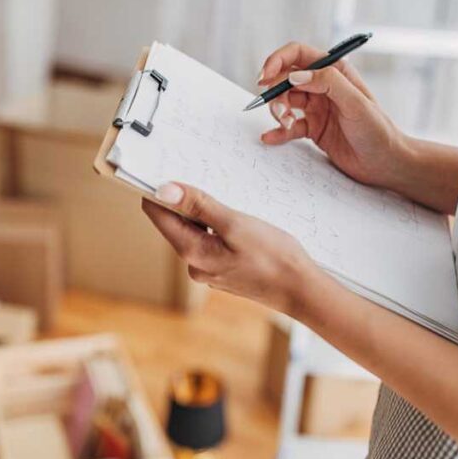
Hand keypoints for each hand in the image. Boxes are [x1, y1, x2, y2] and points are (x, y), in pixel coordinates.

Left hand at [141, 182, 316, 313]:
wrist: (300, 289)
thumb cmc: (273, 257)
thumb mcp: (235, 224)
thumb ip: (199, 207)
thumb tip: (163, 191)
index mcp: (192, 252)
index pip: (158, 216)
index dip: (157, 192)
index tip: (163, 169)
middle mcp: (195, 265)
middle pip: (176, 224)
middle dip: (184, 200)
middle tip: (199, 175)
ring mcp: (209, 270)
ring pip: (195, 232)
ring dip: (203, 213)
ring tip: (222, 197)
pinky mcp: (223, 270)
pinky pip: (211, 241)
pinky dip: (217, 227)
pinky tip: (235, 219)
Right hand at [258, 42, 410, 188]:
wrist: (385, 163)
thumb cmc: (378, 131)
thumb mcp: (356, 103)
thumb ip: (327, 83)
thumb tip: (295, 75)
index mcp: (335, 71)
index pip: (298, 54)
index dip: (277, 61)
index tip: (264, 76)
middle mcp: (324, 86)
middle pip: (286, 79)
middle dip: (276, 92)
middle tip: (278, 110)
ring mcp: (317, 107)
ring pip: (285, 102)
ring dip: (278, 111)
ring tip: (285, 124)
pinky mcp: (313, 128)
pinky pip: (289, 126)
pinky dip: (278, 131)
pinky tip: (270, 138)